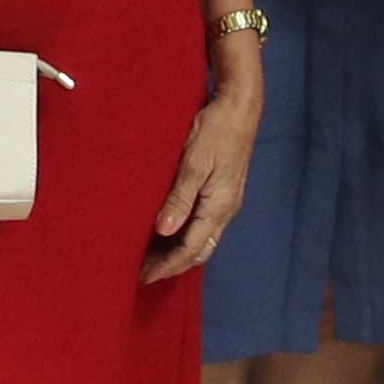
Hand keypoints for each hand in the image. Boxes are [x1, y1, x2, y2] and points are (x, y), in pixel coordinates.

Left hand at [143, 36, 260, 283]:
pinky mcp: (222, 191)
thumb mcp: (194, 162)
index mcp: (219, 207)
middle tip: (144, 273)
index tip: (143, 276)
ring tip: (152, 257)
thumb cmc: (216, 130)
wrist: (240, 107)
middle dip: (172, 265)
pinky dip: (185, 234)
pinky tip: (168, 231)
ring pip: (202, 239)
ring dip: (178, 251)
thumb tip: (163, 231)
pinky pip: (203, 224)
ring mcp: (226, 201)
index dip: (167, 266)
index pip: (190, 249)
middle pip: (198, 250)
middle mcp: (225, 210)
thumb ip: (180, 198)